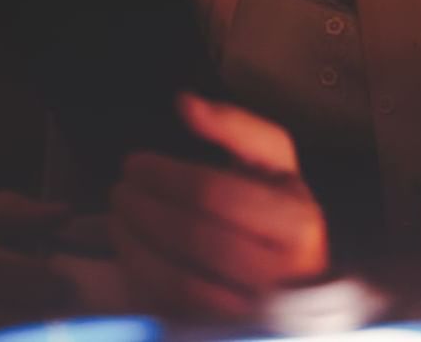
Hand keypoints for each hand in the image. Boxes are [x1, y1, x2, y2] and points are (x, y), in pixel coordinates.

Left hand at [109, 93, 328, 319]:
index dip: (167, 175)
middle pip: (196, 238)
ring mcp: (250, 312)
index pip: (217, 194)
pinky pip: (171, 307)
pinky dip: (140, 274)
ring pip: (180, 281)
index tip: (136, 162)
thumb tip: (185, 103)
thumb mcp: (274, 159)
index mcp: (296, 223)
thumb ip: (235, 125)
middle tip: (121, 187)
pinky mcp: (222, 331)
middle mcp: (280, 274)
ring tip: (119, 212)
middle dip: (146, 209)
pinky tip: (128, 244)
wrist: (301, 276)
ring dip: (136, 242)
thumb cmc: (279, 208)